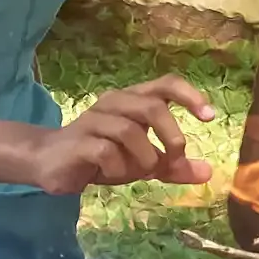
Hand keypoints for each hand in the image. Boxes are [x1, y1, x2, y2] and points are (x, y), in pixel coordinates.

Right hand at [34, 75, 217, 194]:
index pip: (166, 84)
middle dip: (171, 136)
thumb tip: (208, 172)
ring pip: (130, 131)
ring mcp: (94, 120)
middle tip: (175, 160)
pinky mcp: (78, 141)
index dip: (190, 96)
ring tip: (142, 172)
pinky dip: (118, 168)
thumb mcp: (142, 162)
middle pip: (152, 106)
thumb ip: (173, 166)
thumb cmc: (101, 157)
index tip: (209, 116)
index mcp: (133, 100)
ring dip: (144, 158)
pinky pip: (106, 152)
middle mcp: (114, 103)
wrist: (49, 163)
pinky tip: (112, 174)